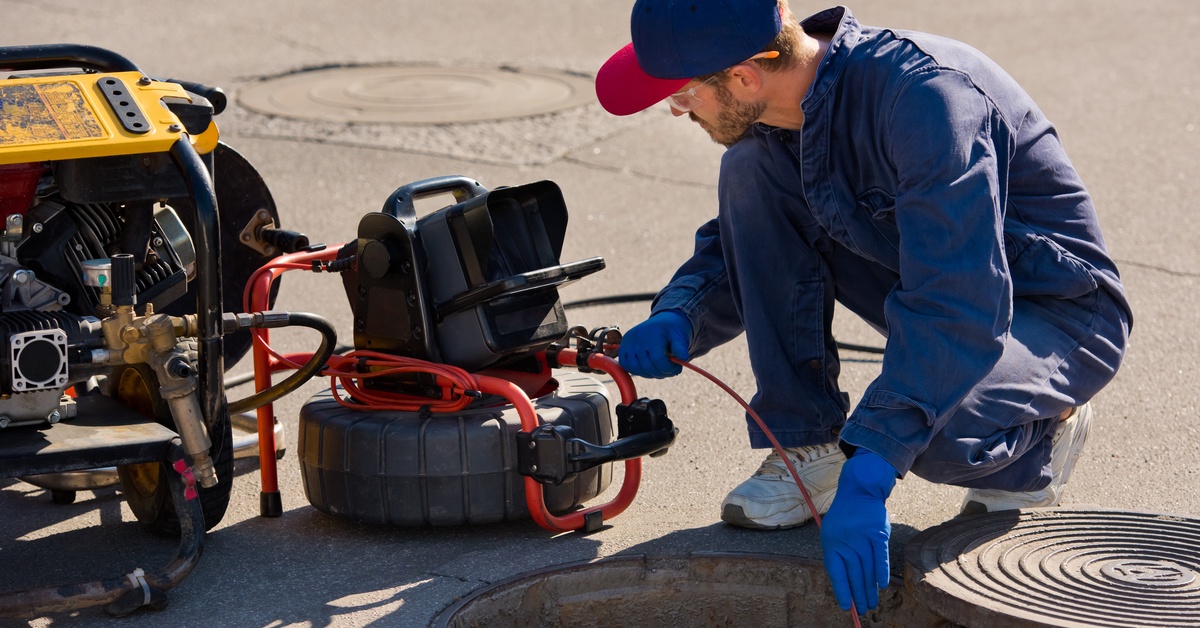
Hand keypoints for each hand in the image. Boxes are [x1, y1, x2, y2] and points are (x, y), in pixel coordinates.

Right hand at [617, 310, 691, 377]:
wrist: (663, 322)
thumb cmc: (673, 330)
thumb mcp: (681, 336)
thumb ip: (681, 348)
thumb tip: (683, 358)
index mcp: (653, 333)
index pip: (657, 359)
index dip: (668, 368)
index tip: (677, 369)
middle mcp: (637, 337)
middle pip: (646, 366)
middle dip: (661, 372)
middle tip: (670, 370)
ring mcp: (628, 342)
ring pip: (635, 368)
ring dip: (649, 373)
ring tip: (660, 369)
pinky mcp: (623, 347)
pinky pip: (626, 365)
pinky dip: (637, 370)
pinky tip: (648, 367)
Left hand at [820, 449, 896, 611]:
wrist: (859, 492)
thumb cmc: (844, 517)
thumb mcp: (831, 534)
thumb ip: (836, 556)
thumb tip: (843, 583)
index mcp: (832, 544)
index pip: (836, 573)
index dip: (842, 590)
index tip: (846, 606)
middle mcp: (847, 543)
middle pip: (854, 574)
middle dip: (858, 595)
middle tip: (863, 610)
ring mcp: (863, 538)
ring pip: (867, 569)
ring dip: (870, 588)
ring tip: (872, 603)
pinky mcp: (878, 534)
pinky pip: (880, 556)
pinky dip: (881, 571)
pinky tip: (882, 585)